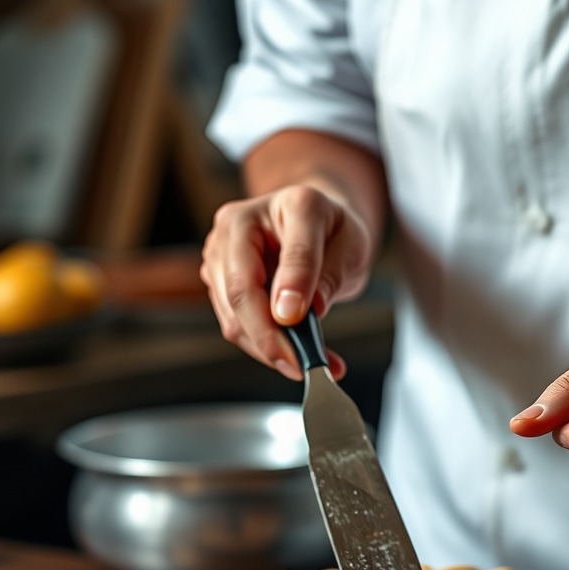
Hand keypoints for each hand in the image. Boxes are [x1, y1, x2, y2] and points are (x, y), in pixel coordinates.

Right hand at [199, 184, 373, 379]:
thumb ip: (329, 273)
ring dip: (267, 349)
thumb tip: (299, 311)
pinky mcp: (216, 280)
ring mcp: (221, 252)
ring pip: (233, 316)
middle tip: (300, 365)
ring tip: (307, 363)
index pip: (288, 252)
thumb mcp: (351, 244)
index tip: (298, 321)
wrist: (314, 228)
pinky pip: (235, 325)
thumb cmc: (332, 232)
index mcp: (287, 204)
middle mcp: (240, 222)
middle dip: (270, 337)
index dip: (291, 289)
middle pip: (242, 290)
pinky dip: (263, 347)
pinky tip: (292, 356)